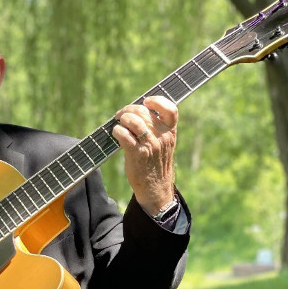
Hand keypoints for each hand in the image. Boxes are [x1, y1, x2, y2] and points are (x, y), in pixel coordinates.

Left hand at [112, 96, 177, 215]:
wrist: (155, 187)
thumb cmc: (155, 163)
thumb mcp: (164, 144)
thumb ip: (156, 128)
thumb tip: (137, 111)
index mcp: (170, 132)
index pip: (171, 110)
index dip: (158, 101)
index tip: (147, 101)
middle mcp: (161, 137)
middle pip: (144, 112)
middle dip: (129, 109)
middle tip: (122, 115)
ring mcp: (150, 145)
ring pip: (134, 121)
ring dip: (123, 118)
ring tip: (119, 122)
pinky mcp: (137, 154)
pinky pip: (124, 135)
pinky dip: (117, 131)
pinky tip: (116, 133)